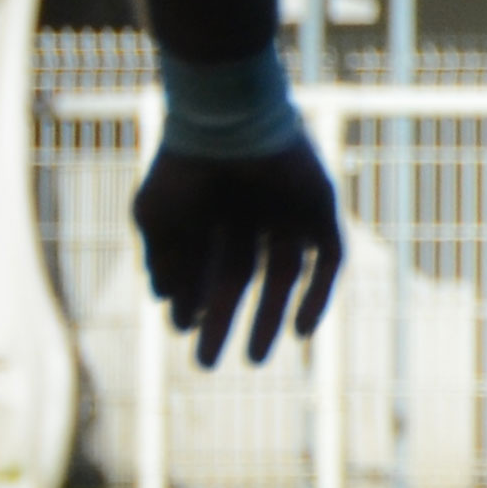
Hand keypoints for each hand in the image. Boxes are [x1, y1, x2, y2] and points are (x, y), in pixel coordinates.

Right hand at [131, 133, 343, 367]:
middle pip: (241, 280)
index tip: (182, 331)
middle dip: (226, 322)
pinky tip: (299, 332)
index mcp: (214, 211)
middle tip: (208, 363)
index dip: (195, 302)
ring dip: (268, 319)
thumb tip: (168, 306)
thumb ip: (164, 260)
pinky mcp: (321, 209)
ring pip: (283, 278)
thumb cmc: (183, 166)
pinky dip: (316, 297)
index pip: (207, 269)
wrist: (226, 123)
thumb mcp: (157, 218)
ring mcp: (288, 212)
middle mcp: (252, 214)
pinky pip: (329, 260)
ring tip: (252, 358)